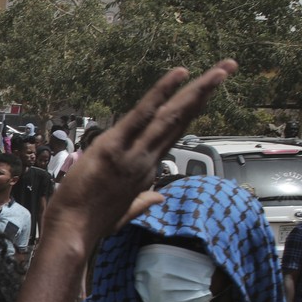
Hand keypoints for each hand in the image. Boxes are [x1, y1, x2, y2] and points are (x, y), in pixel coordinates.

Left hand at [46, 60, 235, 245]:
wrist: (73, 233)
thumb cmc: (90, 223)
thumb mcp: (122, 212)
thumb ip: (142, 201)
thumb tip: (157, 197)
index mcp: (146, 170)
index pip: (173, 134)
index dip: (192, 111)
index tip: (207, 92)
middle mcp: (147, 159)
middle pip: (181, 120)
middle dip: (205, 93)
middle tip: (229, 68)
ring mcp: (134, 153)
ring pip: (171, 116)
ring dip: (197, 90)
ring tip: (221, 69)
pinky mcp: (115, 147)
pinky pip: (142, 114)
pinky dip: (161, 92)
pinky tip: (181, 73)